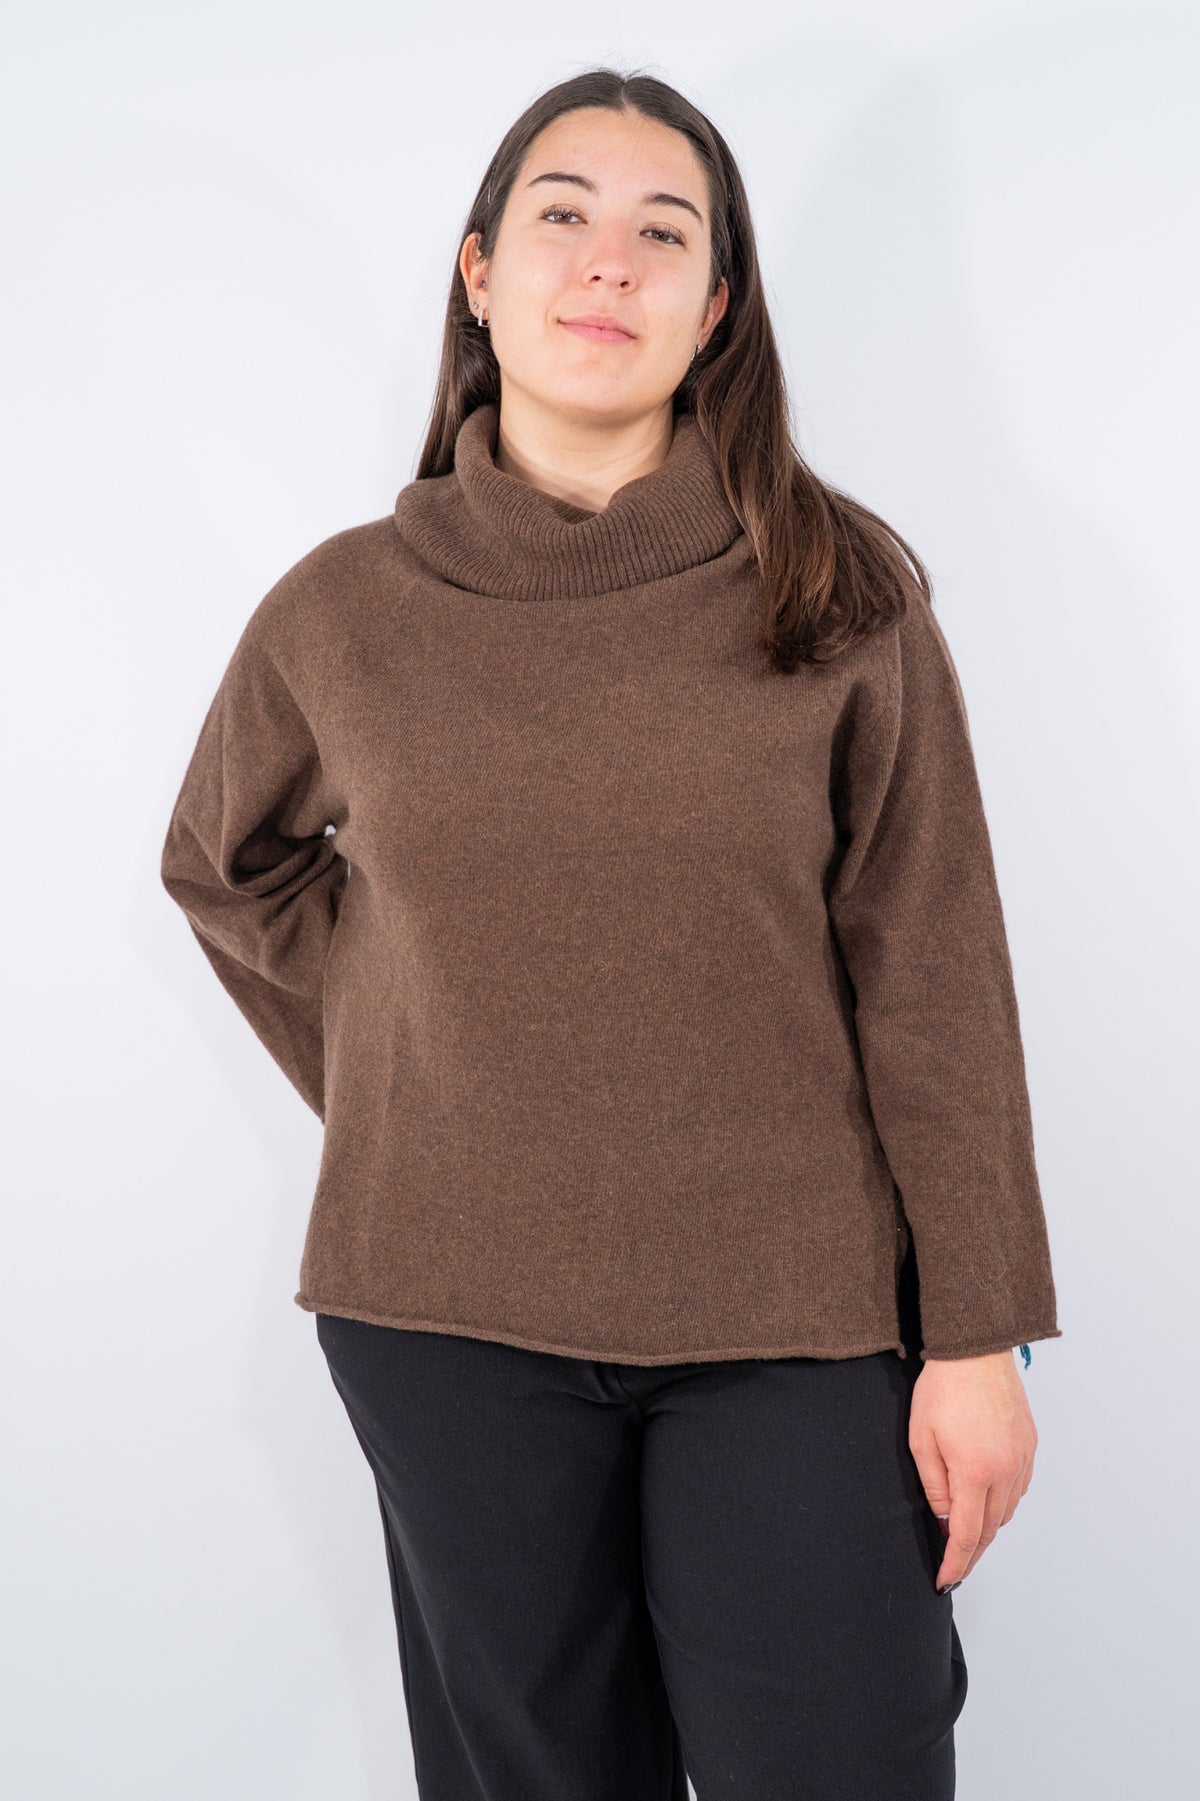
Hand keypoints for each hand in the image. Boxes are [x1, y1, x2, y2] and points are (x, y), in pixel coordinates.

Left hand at [908, 1348, 1037, 1591]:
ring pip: (1007, 1512)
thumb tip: (945, 1520)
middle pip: (991, 1529)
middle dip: (972, 1553)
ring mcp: (1022, 1459)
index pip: (967, 1534)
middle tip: (954, 1567)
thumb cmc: (942, 1389)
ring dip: (987, 1527)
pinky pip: (1018, 1489)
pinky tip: (987, 1501)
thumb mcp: (922, 1439)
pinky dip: (1003, 1503)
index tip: (945, 1580)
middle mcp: (1006, 1471)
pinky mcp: (1030, 1446)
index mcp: (976, 1472)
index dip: (956, 1563)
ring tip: (966, 1534)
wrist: (975, 1351)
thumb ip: (934, 1486)